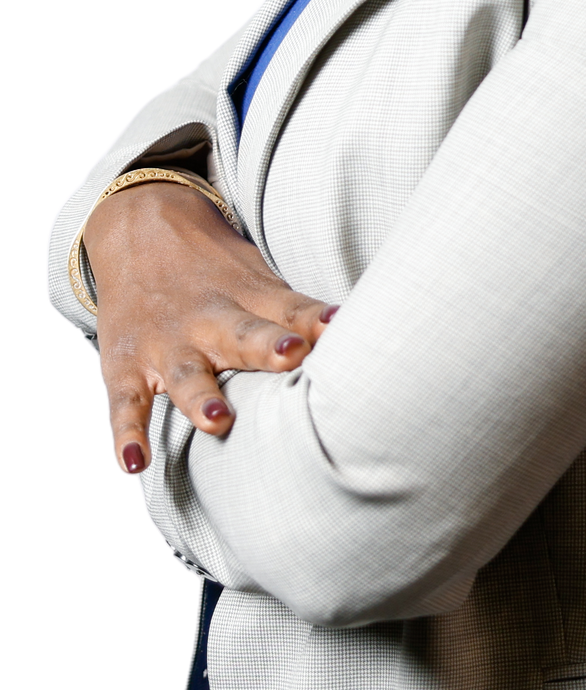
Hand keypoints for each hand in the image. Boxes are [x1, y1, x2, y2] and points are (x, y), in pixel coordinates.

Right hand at [84, 180, 335, 478]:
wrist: (140, 229)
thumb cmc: (217, 270)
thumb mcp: (259, 280)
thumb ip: (296, 313)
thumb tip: (352, 332)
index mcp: (250, 297)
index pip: (289, 309)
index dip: (314, 319)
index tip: (337, 326)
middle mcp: (210, 320)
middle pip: (243, 335)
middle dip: (266, 348)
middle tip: (291, 356)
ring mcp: (166, 344)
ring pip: (185, 372)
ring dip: (201, 397)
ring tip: (218, 421)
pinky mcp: (125, 367)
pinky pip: (124, 405)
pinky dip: (125, 435)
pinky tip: (133, 465)